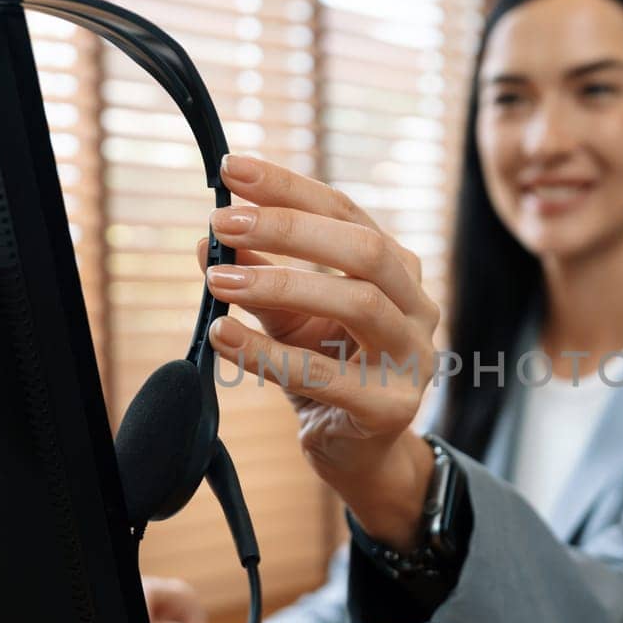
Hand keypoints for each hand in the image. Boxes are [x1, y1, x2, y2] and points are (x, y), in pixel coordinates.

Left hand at [196, 153, 442, 542]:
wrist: (356, 453)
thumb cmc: (327, 372)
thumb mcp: (287, 318)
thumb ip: (256, 277)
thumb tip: (207, 241)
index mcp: (396, 271)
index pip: (346, 212)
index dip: (290, 187)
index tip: (232, 169)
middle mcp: (416, 307)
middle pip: (365, 248)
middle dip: (290, 228)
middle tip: (223, 222)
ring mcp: (412, 358)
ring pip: (359, 304)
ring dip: (282, 285)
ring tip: (220, 281)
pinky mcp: (391, 408)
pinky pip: (326, 375)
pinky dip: (268, 354)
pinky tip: (224, 336)